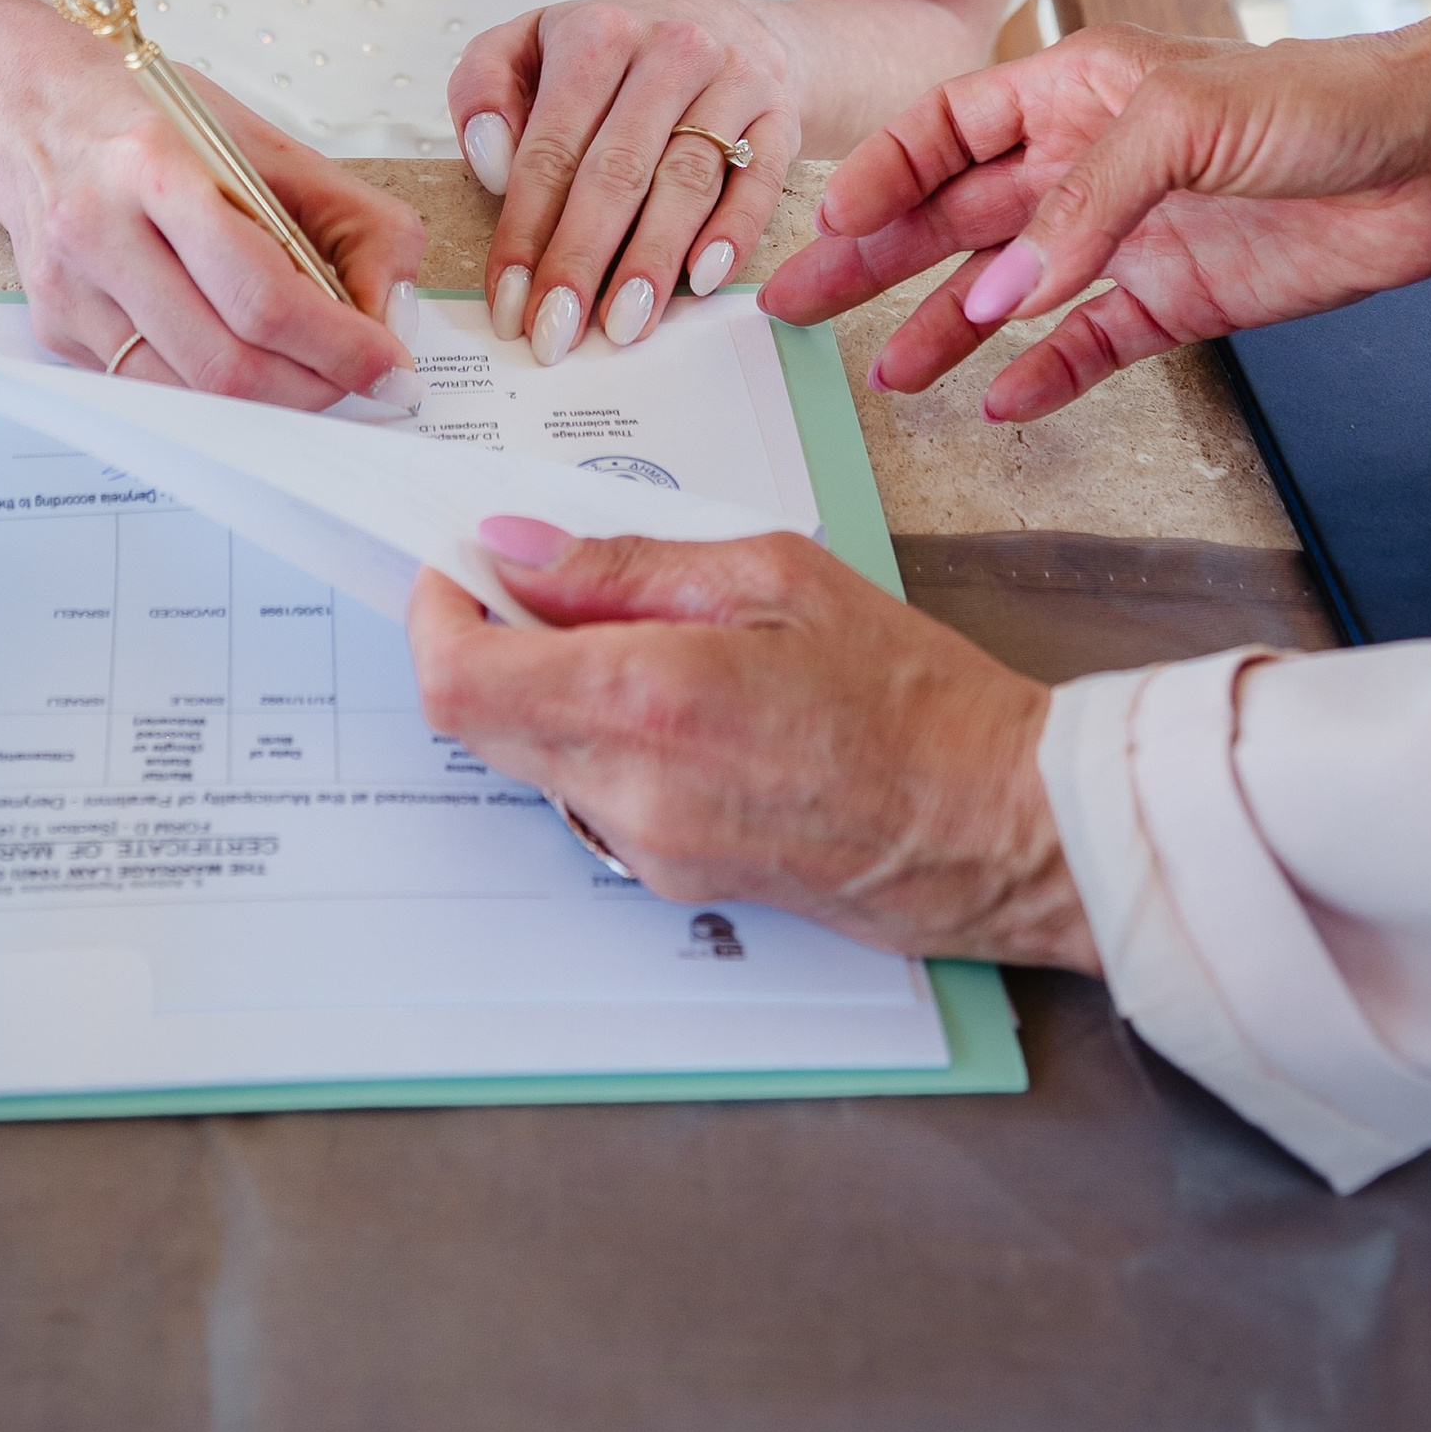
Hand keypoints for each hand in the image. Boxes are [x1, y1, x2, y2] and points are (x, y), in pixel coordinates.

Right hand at [8, 55, 428, 413]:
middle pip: (225, 361)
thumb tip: (391, 310)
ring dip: (271, 400)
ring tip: (313, 372)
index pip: (262, 293)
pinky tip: (247, 361)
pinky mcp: (55, 327)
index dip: (339, 345)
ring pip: (189, 391)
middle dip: (314, 386)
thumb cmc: (154, 121)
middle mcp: (99, 231)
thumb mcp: (262, 141)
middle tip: (362, 381)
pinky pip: (153, 389)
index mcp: (156, 166)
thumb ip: (350, 216)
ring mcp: (69, 288)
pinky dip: (215, 392)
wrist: (35, 112)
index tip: (389, 365)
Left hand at [407, 521, 1096, 971]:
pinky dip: (595, 736)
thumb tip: (518, 548)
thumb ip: (626, 564)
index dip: (434, 612)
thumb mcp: (771, 576)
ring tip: (637, 634)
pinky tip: (677, 699)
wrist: (996, 824)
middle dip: (483, 641)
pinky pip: (588, 797)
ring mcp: (647, 851)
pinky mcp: (675, 883)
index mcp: (646, 698)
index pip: (458, 677)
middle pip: (474, 724)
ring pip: (529, 759)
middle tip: (540, 581)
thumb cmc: (910, 692)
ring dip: (543, 690)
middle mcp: (628, 791)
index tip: (460, 564)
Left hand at [450, 0, 801, 364]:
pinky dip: (731, 233)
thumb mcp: (530, 43)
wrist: (722, 20)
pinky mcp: (779, 113)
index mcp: (596, 31)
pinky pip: (757, 180)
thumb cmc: (613, 53)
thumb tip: (490, 163)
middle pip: (617, 170)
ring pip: (687, 180)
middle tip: (556, 331)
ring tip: (621, 326)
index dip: (524, 230)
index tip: (507, 298)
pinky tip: (701, 280)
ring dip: (652, 261)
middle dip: (581, 259)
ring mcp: (732, 78)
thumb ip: (483, 89)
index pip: (550, 147)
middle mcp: (668, 49)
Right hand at [763, 0, 1430, 424]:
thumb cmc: (1318, 102)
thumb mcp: (1183, 123)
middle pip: (954, 217)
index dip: (882, 174)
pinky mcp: (1177, 299)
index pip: (946, 131)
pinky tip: (998, 404)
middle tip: (800, 305)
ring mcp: (1127, 236)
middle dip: (874, 258)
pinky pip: (1087, 345)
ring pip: (1006, 290)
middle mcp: (1087, 165)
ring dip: (942, 328)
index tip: (828, 222)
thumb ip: (1083, 209)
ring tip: (882, 374)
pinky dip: (1040, 374)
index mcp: (1073, 91)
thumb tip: (998, 292)